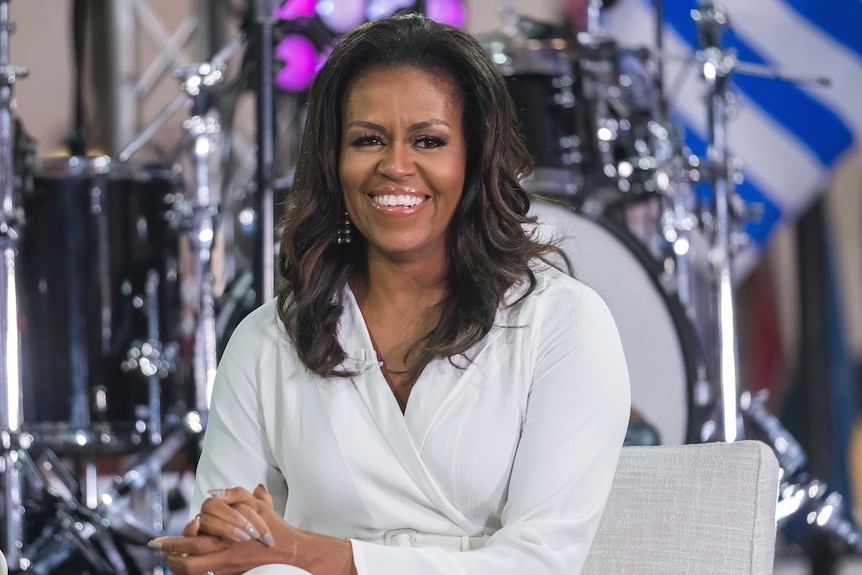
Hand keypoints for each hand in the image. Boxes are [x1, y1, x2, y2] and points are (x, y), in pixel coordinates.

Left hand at [149, 485, 290, 574]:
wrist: (289, 553)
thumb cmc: (275, 528)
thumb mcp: (261, 505)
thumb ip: (237, 494)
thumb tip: (213, 491)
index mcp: (231, 529)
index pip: (200, 527)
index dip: (184, 531)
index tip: (170, 533)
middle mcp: (225, 547)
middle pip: (190, 550)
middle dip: (170, 548)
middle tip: (156, 546)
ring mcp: (226, 563)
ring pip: (193, 567)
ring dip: (176, 562)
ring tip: (166, 558)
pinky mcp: (228, 573)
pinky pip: (203, 574)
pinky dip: (190, 571)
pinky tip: (181, 567)